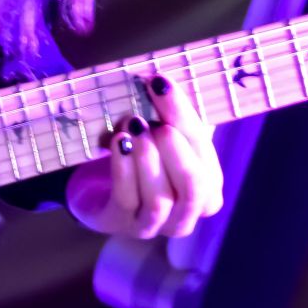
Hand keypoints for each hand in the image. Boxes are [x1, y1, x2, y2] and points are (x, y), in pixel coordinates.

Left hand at [65, 74, 224, 239]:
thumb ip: (167, 114)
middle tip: (156, 122)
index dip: (183, 117)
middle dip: (176, 151)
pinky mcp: (121, 224)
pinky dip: (124, 170)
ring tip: (134, 127)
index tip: (161, 84)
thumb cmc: (142, 155)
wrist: (99, 186)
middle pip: (193, 184)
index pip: (204, 152)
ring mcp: (155, 224)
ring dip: (148, 160)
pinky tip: (118, 143)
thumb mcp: (159, 132)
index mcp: (208, 186)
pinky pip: (127, 200)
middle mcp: (188, 212)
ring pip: (160, 199)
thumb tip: (160, 82)